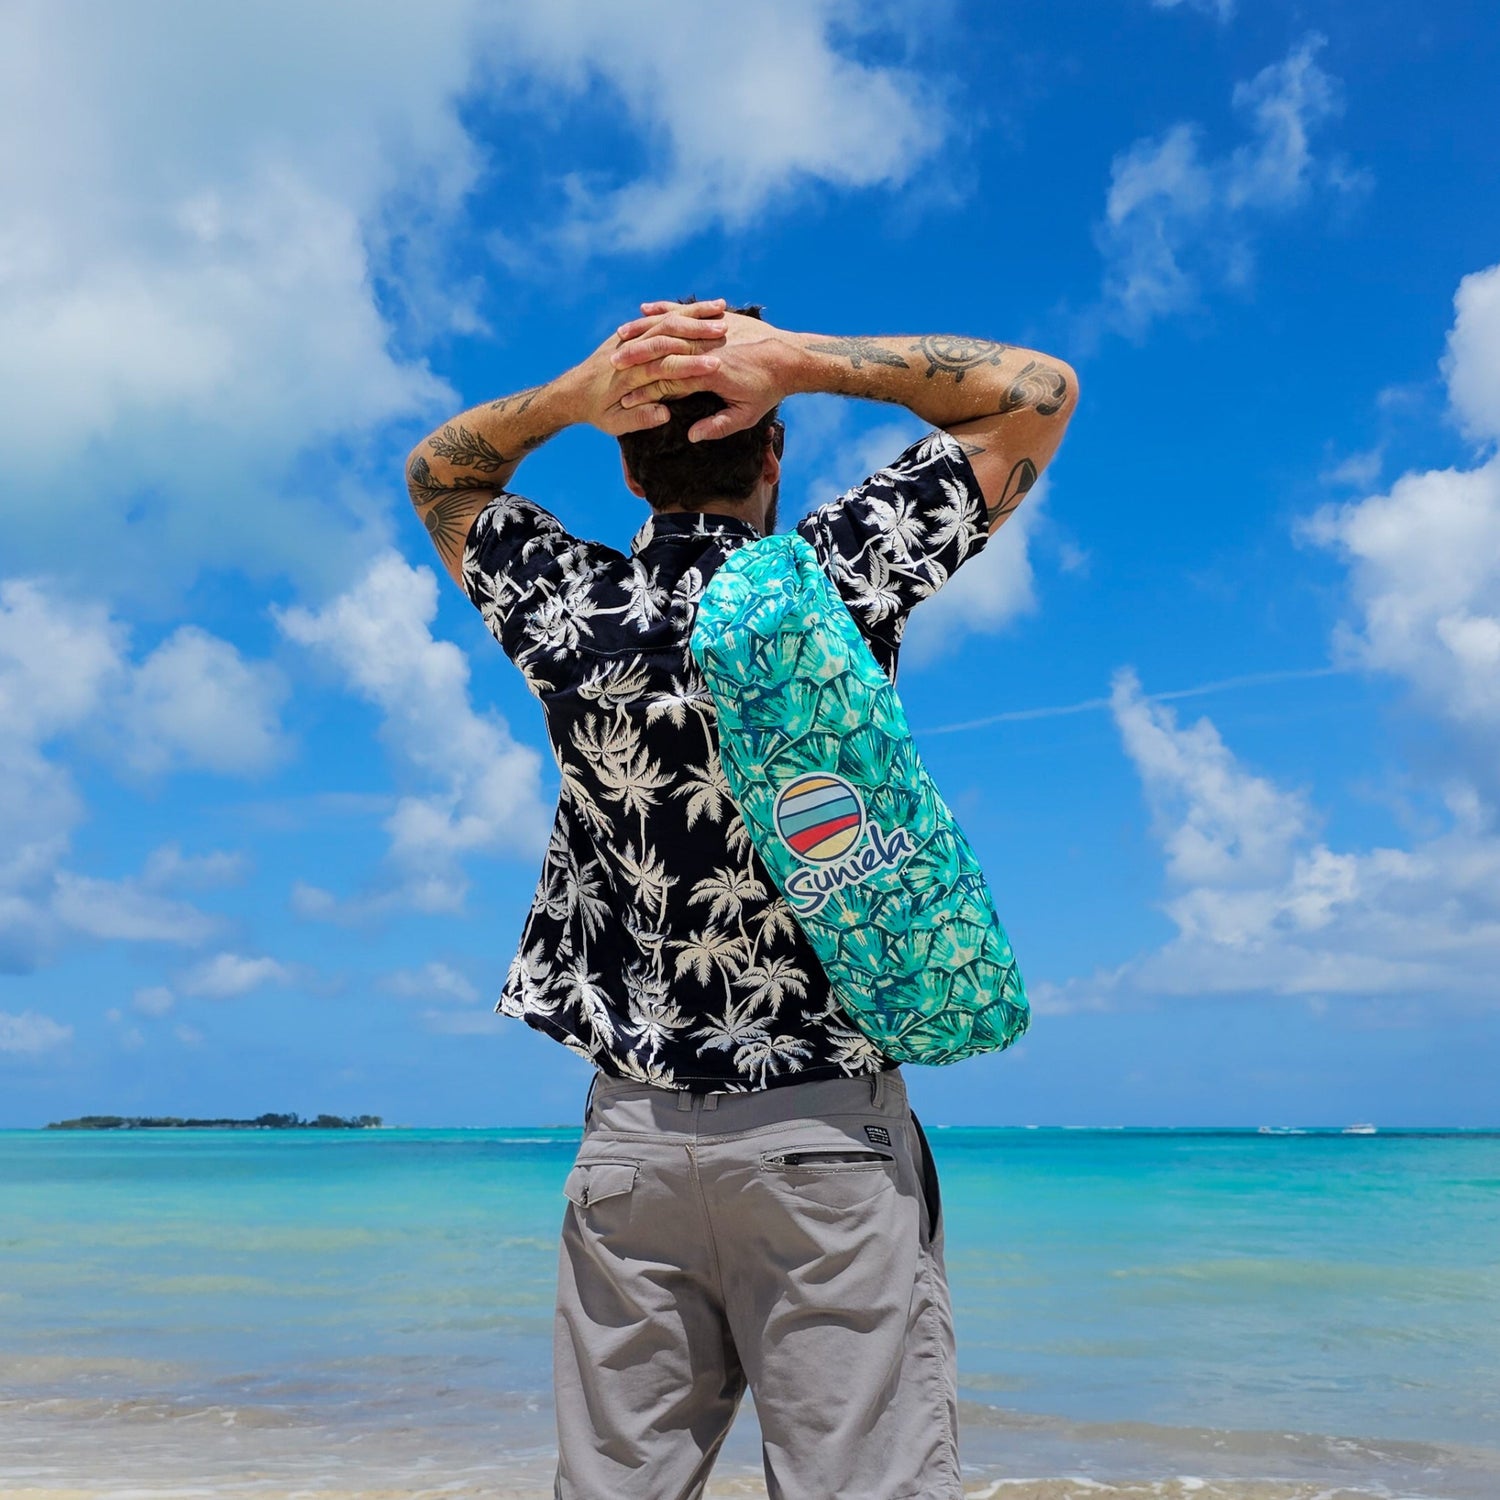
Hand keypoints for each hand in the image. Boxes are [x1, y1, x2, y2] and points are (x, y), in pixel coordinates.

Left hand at [568, 301, 727, 435]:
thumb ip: (639, 419)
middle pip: (668, 336)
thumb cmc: (594, 411)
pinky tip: (701, 306)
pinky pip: (655, 317)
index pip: (664, 367)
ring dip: (692, 314)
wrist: (568, 393)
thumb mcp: (613, 424)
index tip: (715, 365)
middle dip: (697, 331)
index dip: (690, 365)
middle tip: (724, 330)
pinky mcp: (628, 333)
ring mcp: (627, 337)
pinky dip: (679, 309)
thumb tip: (665, 415)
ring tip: (720, 310)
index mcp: (628, 375)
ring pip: (664, 320)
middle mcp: (629, 350)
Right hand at [615, 303, 792, 441]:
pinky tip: (645, 309)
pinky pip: (685, 311)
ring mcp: (711, 330)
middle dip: (635, 357)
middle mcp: (708, 348)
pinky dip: (665, 310)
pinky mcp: (717, 317)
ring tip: (619, 336)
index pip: (671, 381)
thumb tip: (691, 435)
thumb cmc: (768, 390)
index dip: (646, 391)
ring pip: (670, 327)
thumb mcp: (746, 415)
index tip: (624, 399)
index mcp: (712, 374)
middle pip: (664, 352)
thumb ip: (718, 425)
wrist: (791, 357)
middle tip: (610, 363)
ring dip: (642, 331)